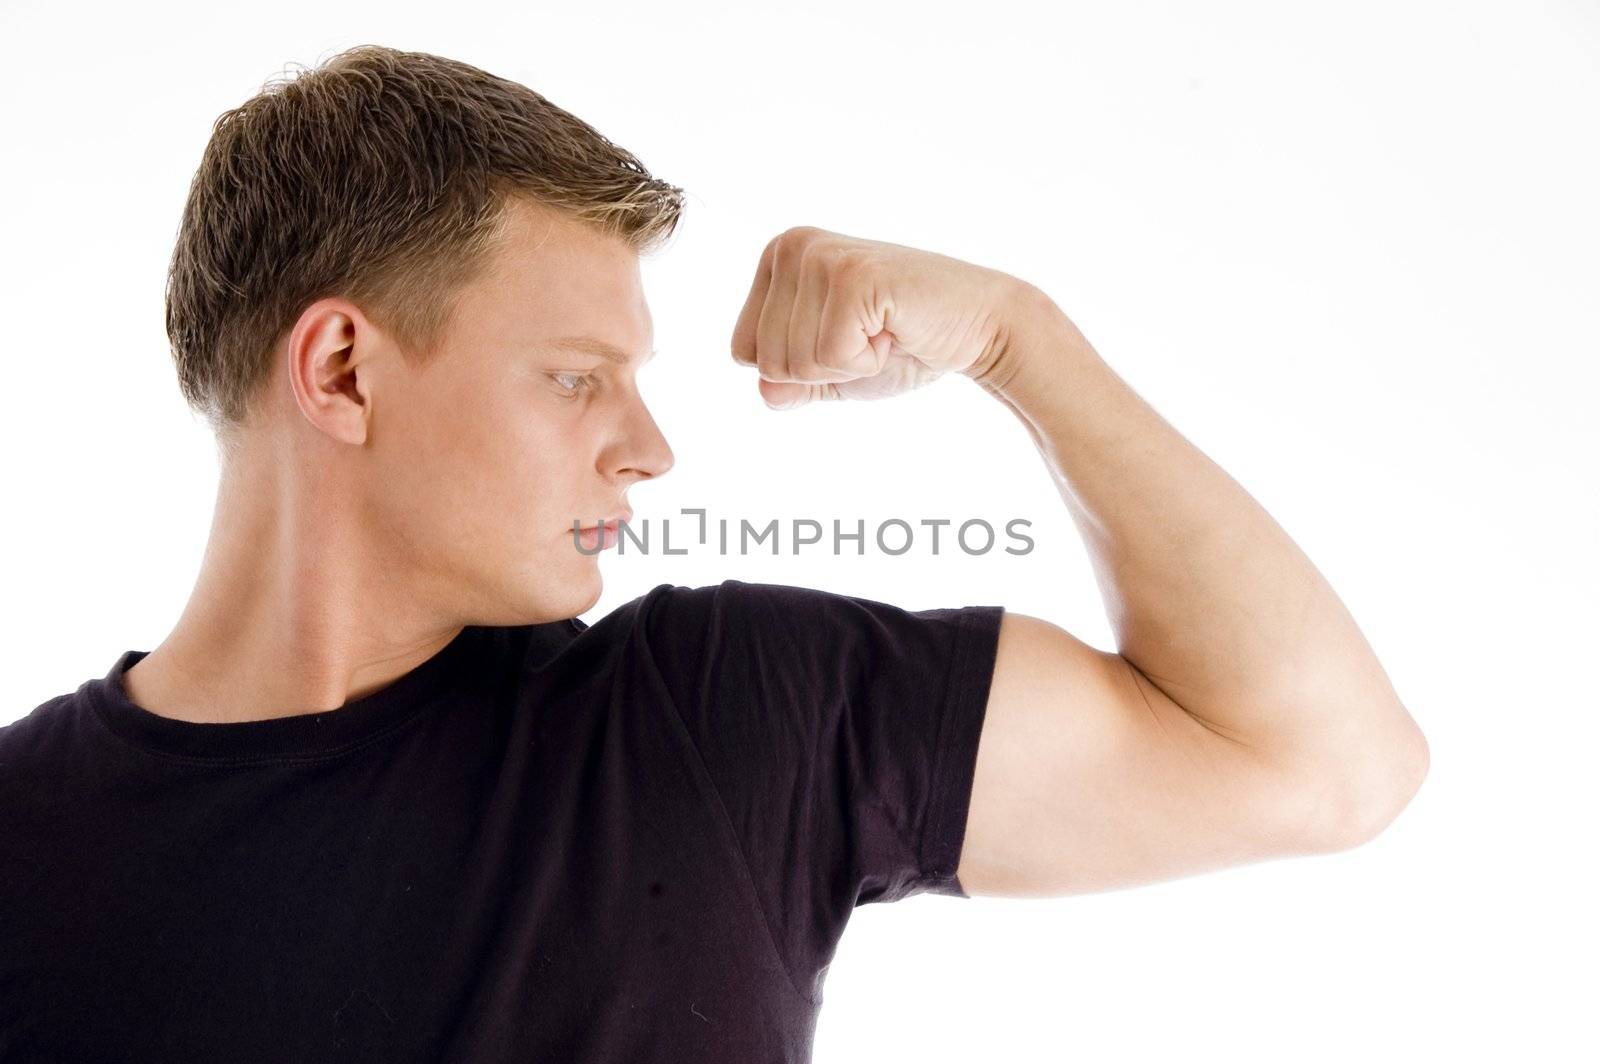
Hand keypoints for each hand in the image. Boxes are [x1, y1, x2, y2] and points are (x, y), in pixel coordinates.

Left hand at [730, 225, 1027, 408]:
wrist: (977, 328)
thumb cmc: (903, 344)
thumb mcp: (830, 371)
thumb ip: (788, 384)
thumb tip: (767, 392)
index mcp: (776, 259)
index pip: (742, 352)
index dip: (797, 370)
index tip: (844, 339)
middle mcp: (791, 246)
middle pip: (767, 361)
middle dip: (823, 370)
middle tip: (869, 335)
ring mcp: (820, 257)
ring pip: (795, 363)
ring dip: (848, 365)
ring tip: (882, 330)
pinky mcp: (852, 277)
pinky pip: (830, 359)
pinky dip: (867, 362)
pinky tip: (894, 330)